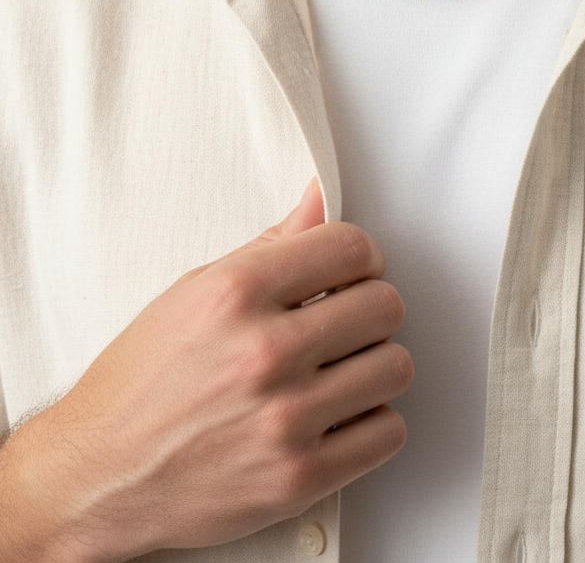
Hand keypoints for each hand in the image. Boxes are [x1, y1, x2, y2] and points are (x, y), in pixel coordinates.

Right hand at [0, 178, 412, 561]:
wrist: (95, 478)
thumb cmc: (141, 384)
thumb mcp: (195, 291)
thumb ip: (272, 244)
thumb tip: (318, 197)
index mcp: (237, 294)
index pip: (352, 248)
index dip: (362, 257)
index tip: (355, 272)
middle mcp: (264, 352)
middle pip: (385, 305)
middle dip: (370, 309)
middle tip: (346, 323)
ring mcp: (284, 418)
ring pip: (396, 366)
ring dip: (374, 366)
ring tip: (340, 371)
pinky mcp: (298, 478)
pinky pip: (388, 432)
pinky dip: (372, 424)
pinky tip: (339, 416)